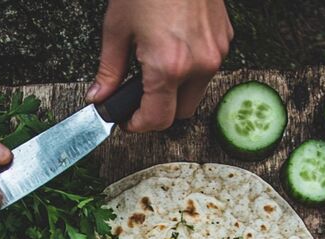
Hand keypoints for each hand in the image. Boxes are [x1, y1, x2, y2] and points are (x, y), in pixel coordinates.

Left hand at [88, 0, 232, 131]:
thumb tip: (99, 95)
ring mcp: (216, 52)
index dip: (137, 125)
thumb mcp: (117, 28)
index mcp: (168, 65)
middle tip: (137, 96)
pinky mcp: (225, 38)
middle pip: (180, 113)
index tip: (126, 120)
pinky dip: (191, 68)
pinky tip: (173, 48)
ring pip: (196, 92)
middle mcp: (198, 64)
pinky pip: (207, 67)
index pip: (157, 119)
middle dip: (158, 110)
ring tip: (154, 67)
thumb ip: (109, 70)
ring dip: (176, 90)